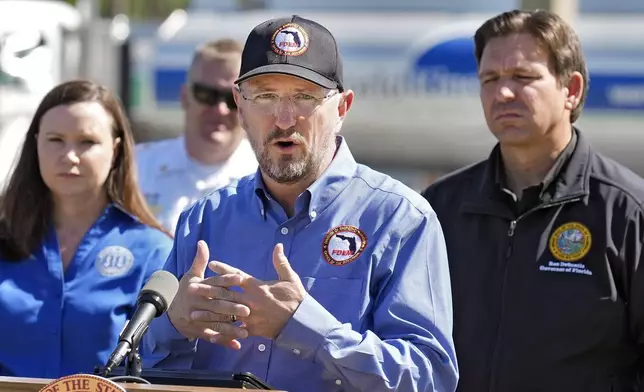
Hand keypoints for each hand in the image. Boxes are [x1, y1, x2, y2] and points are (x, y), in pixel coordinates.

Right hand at [166, 240, 250, 349]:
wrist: (168, 311)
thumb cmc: (184, 290)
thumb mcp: (190, 275)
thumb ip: (199, 260)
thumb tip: (202, 243)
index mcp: (198, 288)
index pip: (214, 283)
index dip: (227, 280)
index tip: (241, 278)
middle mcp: (197, 303)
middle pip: (216, 305)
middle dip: (232, 308)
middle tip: (248, 310)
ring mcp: (197, 318)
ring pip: (216, 323)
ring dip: (231, 328)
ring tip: (246, 331)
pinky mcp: (198, 330)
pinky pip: (212, 336)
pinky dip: (224, 341)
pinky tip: (236, 344)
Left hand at [192, 243, 306, 339]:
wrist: (301, 323)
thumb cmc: (296, 299)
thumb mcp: (290, 278)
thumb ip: (281, 262)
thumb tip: (278, 246)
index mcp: (258, 287)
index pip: (237, 276)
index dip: (224, 269)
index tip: (212, 264)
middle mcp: (250, 301)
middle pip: (225, 294)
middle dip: (208, 291)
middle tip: (193, 288)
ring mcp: (250, 317)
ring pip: (225, 314)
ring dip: (209, 314)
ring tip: (194, 313)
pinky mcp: (252, 330)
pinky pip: (234, 331)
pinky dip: (222, 333)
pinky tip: (210, 334)